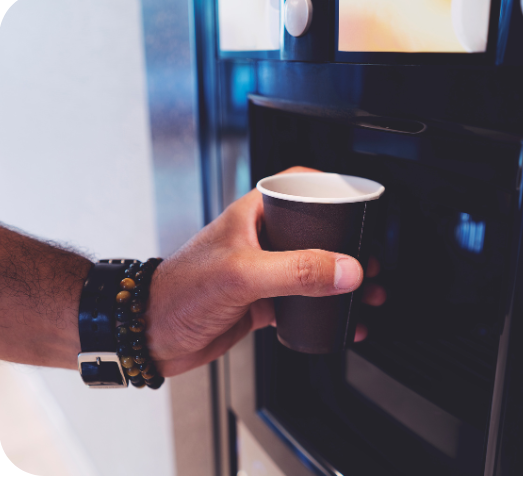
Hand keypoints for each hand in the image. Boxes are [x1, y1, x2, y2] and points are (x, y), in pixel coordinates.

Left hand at [146, 167, 385, 376]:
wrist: (151, 335)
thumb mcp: (242, 275)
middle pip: (315, 232)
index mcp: (253, 215)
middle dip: (348, 246)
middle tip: (371, 260)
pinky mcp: (261, 301)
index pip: (298, 186)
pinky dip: (325, 311)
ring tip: (366, 293)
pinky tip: (340, 321)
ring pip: (312, 270)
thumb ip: (296, 270)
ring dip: (340, 282)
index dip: (332, 189)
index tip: (361, 203)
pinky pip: (302, 302)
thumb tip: (346, 268)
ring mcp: (261, 272)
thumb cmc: (178, 293)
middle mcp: (259, 239)